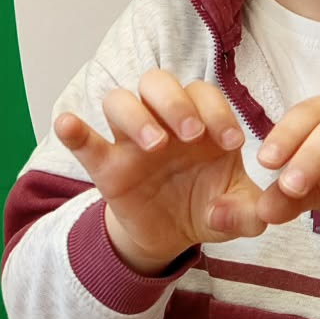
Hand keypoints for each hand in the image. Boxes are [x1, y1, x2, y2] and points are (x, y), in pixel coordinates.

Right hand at [52, 71, 253, 272]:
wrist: (170, 236)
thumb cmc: (206, 206)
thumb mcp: (238, 212)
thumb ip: (251, 212)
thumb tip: (251, 213)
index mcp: (200, 123)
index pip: (204, 94)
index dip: (218, 112)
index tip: (233, 143)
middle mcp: (162, 121)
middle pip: (157, 82)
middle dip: (175, 102)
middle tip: (192, 134)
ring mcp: (129, 141)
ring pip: (120, 101)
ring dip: (137, 116)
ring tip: (155, 145)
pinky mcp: (105, 166)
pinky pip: (85, 140)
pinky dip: (74, 130)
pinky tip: (68, 125)